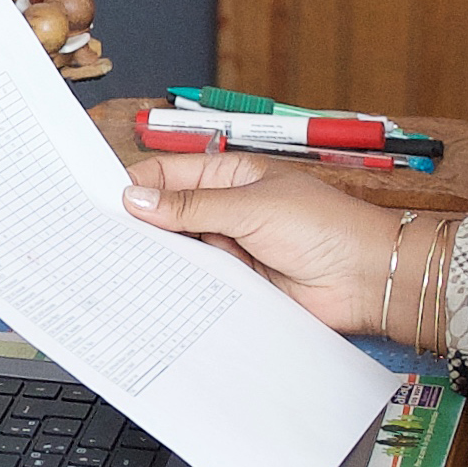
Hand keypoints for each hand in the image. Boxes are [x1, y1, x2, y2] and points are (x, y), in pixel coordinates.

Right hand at [120, 155, 414, 338]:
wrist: (366, 280)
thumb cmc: (326, 227)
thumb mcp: (251, 206)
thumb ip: (192, 206)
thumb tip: (138, 199)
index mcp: (230, 175)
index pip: (169, 174)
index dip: (136, 185)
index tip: (101, 201)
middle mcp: (226, 211)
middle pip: (169, 215)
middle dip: (141, 225)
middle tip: (102, 238)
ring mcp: (231, 249)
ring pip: (180, 253)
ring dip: (160, 259)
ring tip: (123, 266)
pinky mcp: (237, 285)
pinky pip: (199, 285)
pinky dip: (181, 288)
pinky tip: (158, 292)